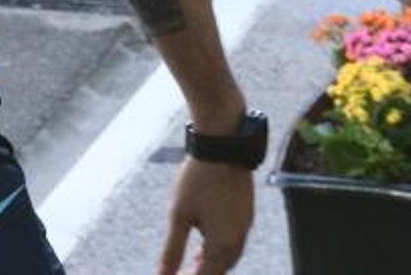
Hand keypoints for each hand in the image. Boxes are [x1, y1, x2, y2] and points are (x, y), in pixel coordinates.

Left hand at [158, 158, 253, 273]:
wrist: (223, 148)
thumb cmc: (197, 181)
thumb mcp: (179, 215)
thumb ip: (172, 249)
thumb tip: (163, 274)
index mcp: (222, 245)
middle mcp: (238, 241)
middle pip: (220, 269)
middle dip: (202, 272)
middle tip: (182, 270)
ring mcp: (245, 228)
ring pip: (229, 257)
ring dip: (212, 263)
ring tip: (193, 262)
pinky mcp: (246, 215)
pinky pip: (235, 242)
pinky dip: (220, 249)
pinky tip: (205, 242)